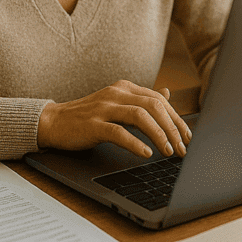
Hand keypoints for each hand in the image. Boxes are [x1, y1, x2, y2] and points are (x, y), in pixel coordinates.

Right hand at [36, 80, 191, 158]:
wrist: (54, 122)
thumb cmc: (88, 116)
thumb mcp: (117, 103)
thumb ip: (141, 99)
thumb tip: (167, 93)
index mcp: (125, 87)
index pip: (160, 100)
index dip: (177, 118)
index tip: (187, 136)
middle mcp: (117, 93)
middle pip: (155, 106)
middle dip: (173, 128)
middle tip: (182, 148)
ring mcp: (104, 107)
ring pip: (141, 116)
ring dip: (159, 135)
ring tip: (169, 151)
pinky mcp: (93, 124)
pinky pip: (119, 132)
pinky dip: (136, 143)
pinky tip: (146, 154)